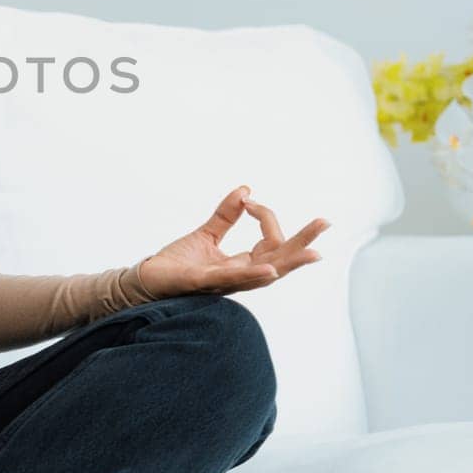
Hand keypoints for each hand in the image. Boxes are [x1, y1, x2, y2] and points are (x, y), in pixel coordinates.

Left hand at [137, 185, 327, 296]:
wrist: (146, 281)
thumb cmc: (177, 264)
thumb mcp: (206, 235)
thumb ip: (225, 216)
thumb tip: (245, 190)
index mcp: (242, 265)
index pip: (270, 241)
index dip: (265, 216)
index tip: (248, 200)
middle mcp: (239, 277)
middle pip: (280, 261)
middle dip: (303, 242)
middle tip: (325, 222)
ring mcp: (223, 282)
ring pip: (264, 274)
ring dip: (289, 261)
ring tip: (313, 252)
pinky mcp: (202, 283)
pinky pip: (232, 280)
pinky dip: (253, 273)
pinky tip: (270, 269)